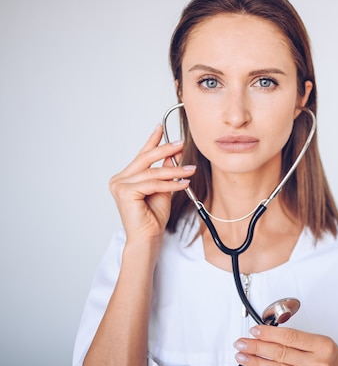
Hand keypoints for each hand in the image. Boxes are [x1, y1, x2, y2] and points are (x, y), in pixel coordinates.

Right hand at [109, 124, 195, 245]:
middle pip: (145, 159)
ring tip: (190, 170)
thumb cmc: (153, 216)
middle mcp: (119, 179)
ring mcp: (120, 185)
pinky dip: (171, 183)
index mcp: (126, 177)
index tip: (161, 128)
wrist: (148, 237)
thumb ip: (166, 171)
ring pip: (153, 173)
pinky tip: (183, 183)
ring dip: (175, 171)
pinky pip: (154, 184)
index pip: (141, 156)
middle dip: (165, 150)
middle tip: (181, 144)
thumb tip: (174, 154)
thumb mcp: (163, 188)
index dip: (152, 141)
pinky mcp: (125, 192)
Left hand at [233, 325, 337, 365]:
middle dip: (257, 348)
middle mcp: (318, 364)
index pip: (290, 337)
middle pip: (280, 353)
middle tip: (241, 343)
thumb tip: (273, 336)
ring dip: (257, 364)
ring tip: (243, 358)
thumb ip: (301, 341)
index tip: (254, 330)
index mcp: (323, 346)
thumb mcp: (325, 343)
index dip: (269, 333)